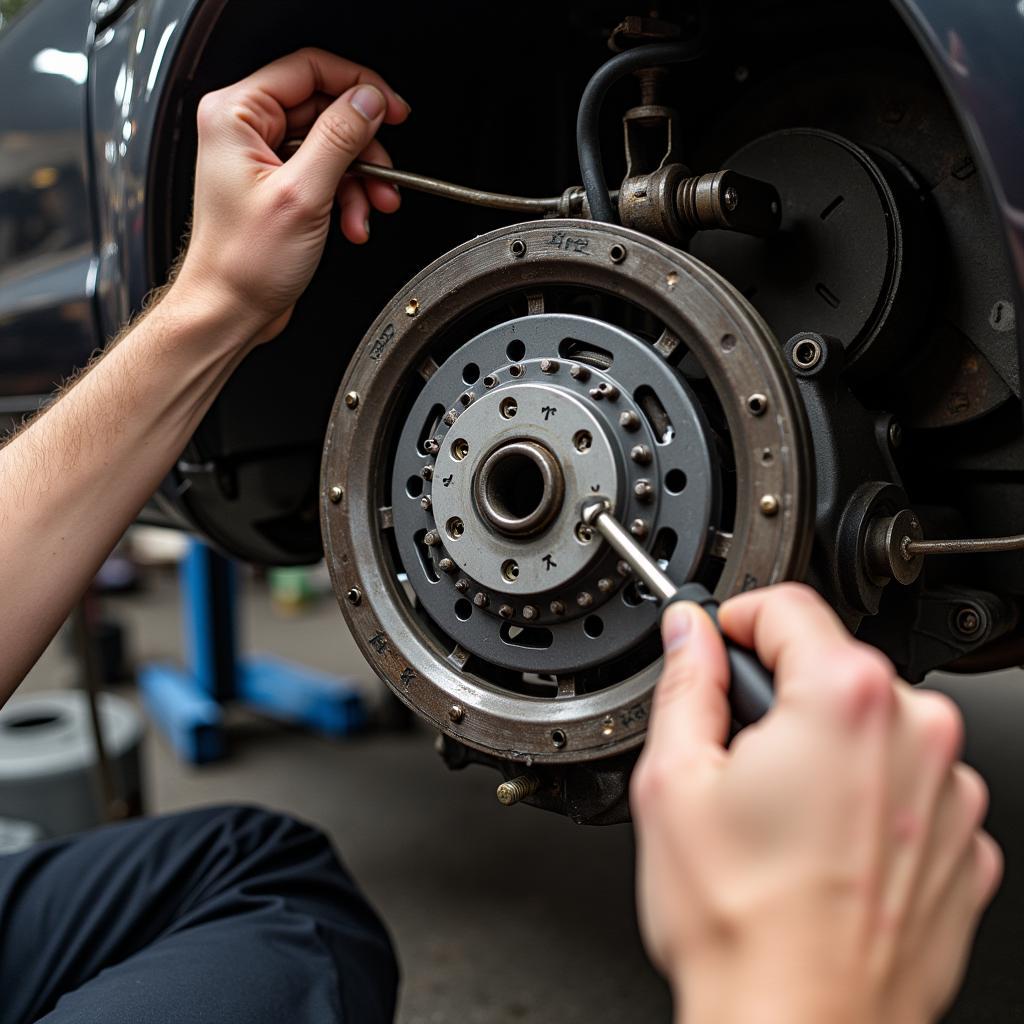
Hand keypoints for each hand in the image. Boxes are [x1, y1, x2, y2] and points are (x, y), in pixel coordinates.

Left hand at [172, 48, 408, 345]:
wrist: (229, 310)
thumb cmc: (243, 264)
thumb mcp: (303, 195)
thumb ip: (339, 139)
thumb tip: (368, 101)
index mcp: (236, 115)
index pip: (309, 69)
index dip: (358, 86)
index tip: (391, 109)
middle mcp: (245, 130)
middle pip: (326, 110)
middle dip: (363, 148)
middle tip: (386, 174)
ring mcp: (262, 158)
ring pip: (332, 146)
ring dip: (360, 180)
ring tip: (369, 209)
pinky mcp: (278, 185)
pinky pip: (326, 174)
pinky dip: (347, 198)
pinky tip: (352, 223)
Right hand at [632, 583, 1001, 1023]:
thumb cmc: (742, 922)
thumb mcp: (674, 780)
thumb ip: (686, 684)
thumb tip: (690, 636)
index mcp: (844, 700)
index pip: (789, 605)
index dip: (739, 619)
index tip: (719, 646)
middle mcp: (917, 734)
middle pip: (833, 666)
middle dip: (780, 693)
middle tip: (736, 757)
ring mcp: (951, 793)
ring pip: (872, 726)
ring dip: (826, 747)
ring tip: (779, 818)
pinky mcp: (966, 843)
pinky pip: (908, 784)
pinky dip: (867, 798)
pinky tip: (822, 848)